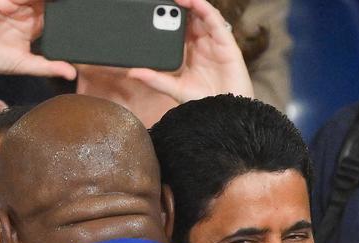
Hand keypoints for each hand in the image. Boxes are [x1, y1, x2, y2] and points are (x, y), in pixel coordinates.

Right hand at [0, 0, 76, 79]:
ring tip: (72, 0)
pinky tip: (41, 0)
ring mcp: (15, 1)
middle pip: (48, 1)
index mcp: (34, 24)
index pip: (56, 13)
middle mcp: (26, 10)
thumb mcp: (28, 65)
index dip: (68, 11)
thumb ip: (50, 66)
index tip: (85, 12)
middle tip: (83, 2)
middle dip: (61, 3)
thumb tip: (72, 74)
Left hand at [126, 0, 252, 104]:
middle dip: (176, 6)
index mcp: (190, 51)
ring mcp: (214, 40)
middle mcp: (202, 42)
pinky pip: (214, 19)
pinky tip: (191, 1)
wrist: (225, 115)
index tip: (152, 7)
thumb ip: (155, 79)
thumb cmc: (204, 102)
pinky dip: (203, 7)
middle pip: (189, 16)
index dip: (167, 15)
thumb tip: (132, 73)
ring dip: (189, 2)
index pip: (178, 27)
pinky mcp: (226, 41)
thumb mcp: (174, 88)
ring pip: (201, 13)